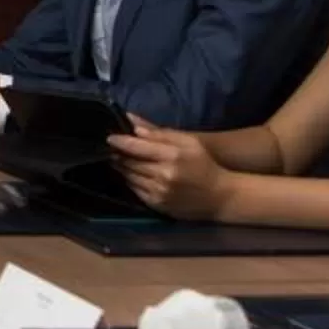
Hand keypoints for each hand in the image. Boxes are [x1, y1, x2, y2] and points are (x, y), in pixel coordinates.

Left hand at [108, 118, 227, 216]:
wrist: (220, 196)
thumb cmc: (204, 164)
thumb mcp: (188, 142)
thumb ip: (159, 133)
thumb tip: (132, 124)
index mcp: (172, 156)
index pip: (136, 147)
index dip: (120, 141)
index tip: (109, 137)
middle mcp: (163, 175)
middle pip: (129, 162)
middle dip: (117, 154)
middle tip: (110, 147)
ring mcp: (159, 192)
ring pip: (129, 177)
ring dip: (121, 167)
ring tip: (117, 159)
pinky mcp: (157, 205)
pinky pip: (134, 190)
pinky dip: (130, 181)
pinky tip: (130, 174)